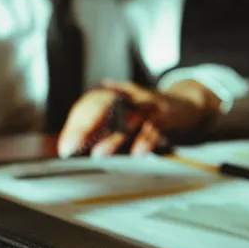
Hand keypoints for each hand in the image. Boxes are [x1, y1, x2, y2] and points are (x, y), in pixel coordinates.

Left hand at [56, 80, 221, 157]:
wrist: (182, 105)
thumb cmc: (142, 114)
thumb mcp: (118, 116)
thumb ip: (96, 129)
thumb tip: (69, 148)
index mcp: (110, 92)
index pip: (87, 105)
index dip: (74, 126)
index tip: (66, 148)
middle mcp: (126, 94)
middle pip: (102, 105)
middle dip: (85, 127)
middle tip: (72, 147)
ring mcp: (145, 103)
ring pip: (126, 117)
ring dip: (112, 137)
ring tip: (99, 154)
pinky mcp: (164, 115)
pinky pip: (153, 127)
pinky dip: (145, 140)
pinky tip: (138, 153)